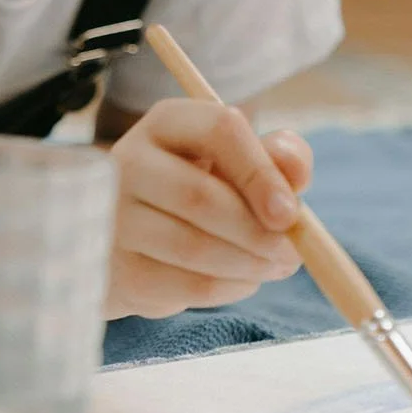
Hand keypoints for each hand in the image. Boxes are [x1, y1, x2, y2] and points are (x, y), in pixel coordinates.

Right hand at [105, 100, 311, 318]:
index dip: (261, 172)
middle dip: (257, 232)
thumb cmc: (202, 189)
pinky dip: (228, 289)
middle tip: (290, 254)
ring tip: (274, 266)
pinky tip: (241, 280)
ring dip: (249, 265)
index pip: (218, 130)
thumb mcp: (238, 163)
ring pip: (193, 247)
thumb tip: (297, 176)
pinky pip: (185, 286)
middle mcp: (129, 161)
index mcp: (167, 123)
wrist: (135, 238)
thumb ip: (277, 158)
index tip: (290, 213)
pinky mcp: (118, 270)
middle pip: (200, 196)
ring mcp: (115, 217)